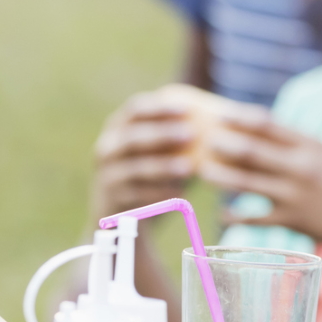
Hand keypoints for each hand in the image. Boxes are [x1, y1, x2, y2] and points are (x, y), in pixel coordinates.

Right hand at [90, 90, 195, 217]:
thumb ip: (174, 135)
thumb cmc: (148, 172)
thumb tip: (214, 121)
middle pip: (133, 137)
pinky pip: (138, 195)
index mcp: (117, 128)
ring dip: (163, 167)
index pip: (135, 109)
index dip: (160, 108)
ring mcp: (107, 175)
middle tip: (191, 134)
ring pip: (136, 168)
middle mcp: (107, 148)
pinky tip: (182, 193)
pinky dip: (161, 193)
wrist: (120, 213)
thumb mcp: (155, 150)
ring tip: (188, 167)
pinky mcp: (113, 200)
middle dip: (162, 135)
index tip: (187, 110)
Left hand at [197, 116, 321, 256]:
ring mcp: (295, 195)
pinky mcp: (292, 222)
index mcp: (309, 145)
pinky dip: (235, 215)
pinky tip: (223, 213)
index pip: (267, 124)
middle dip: (222, 145)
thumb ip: (290, 143)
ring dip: (220, 177)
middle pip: (251, 152)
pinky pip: (255, 218)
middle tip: (202, 141)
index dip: (239, 118)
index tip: (218, 114)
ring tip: (203, 171)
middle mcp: (301, 167)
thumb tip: (247, 130)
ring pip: (247, 184)